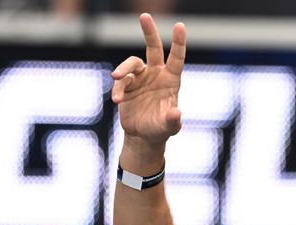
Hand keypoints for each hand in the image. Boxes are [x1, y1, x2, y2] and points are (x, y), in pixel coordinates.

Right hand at [111, 13, 185, 153]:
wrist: (142, 137)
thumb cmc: (161, 129)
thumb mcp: (169, 127)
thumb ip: (172, 120)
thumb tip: (176, 113)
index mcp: (171, 80)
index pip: (176, 58)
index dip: (178, 43)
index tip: (179, 25)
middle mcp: (156, 75)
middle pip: (153, 48)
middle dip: (149, 32)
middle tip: (145, 16)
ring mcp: (140, 78)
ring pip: (131, 64)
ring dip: (123, 70)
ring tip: (116, 79)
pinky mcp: (126, 86)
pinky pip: (120, 82)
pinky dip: (118, 90)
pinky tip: (118, 101)